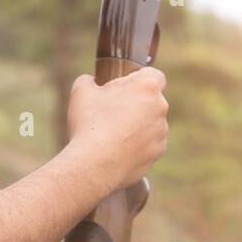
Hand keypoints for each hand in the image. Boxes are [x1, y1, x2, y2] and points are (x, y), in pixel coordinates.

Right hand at [66, 67, 168, 190]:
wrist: (95, 166)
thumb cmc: (89, 124)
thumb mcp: (80, 91)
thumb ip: (89, 80)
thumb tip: (92, 82)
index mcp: (147, 87)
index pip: (153, 75)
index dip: (137, 80)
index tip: (122, 88)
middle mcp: (160, 107)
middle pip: (150, 100)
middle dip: (135, 104)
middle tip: (111, 112)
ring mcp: (161, 132)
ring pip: (150, 124)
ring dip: (136, 126)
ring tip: (111, 135)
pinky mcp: (157, 153)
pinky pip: (148, 145)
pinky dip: (136, 146)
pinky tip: (117, 150)